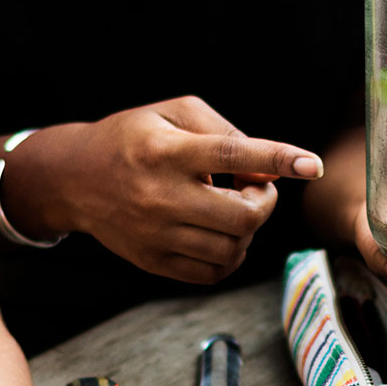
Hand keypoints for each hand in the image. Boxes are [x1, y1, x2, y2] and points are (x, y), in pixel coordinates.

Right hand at [9, 97, 322, 283]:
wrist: (74, 179)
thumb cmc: (133, 138)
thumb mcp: (173, 112)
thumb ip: (224, 132)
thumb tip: (266, 168)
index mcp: (167, 151)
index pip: (231, 155)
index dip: (277, 159)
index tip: (311, 164)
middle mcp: (160, 196)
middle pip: (241, 216)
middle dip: (264, 202)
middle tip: (254, 188)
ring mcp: (156, 234)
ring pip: (231, 249)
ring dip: (248, 231)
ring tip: (234, 209)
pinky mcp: (153, 260)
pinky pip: (211, 273)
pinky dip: (231, 257)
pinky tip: (222, 235)